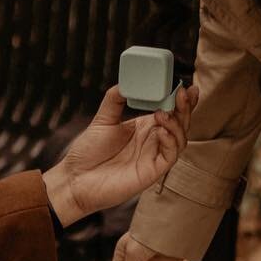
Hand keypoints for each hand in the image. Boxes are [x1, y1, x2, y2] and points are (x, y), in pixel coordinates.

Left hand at [44, 83, 199, 225]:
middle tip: (183, 93)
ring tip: (164, 112)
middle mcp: (152, 141)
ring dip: (177, 123)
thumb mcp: (103, 120)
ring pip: (180, 139)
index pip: (169, 111)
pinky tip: (162, 130)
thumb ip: (114, 100)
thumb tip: (125, 82)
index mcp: (144, 128)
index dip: (179, 100)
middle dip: (185, 108)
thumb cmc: (87, 153)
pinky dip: (171, 141)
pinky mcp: (152, 172)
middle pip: (179, 124)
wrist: (75, 178)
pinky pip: (170, 156)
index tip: (184, 86)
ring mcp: (153, 157)